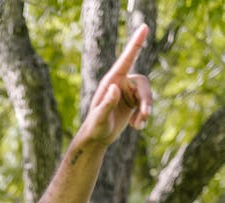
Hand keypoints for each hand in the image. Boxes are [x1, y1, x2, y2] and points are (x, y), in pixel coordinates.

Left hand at [82, 24, 152, 144]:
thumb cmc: (95, 127)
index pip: (126, 59)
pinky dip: (143, 117)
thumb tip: (115, 88)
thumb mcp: (99, 118)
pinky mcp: (133, 102)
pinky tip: (136, 127)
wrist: (97, 138)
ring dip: (145, 110)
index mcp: (111, 81)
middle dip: (146, 99)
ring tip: (139, 126)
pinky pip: (145, 105)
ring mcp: (127, 92)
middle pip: (142, 83)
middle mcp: (121, 83)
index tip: (144, 27)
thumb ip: (107, 104)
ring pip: (146, 95)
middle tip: (145, 115)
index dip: (136, 43)